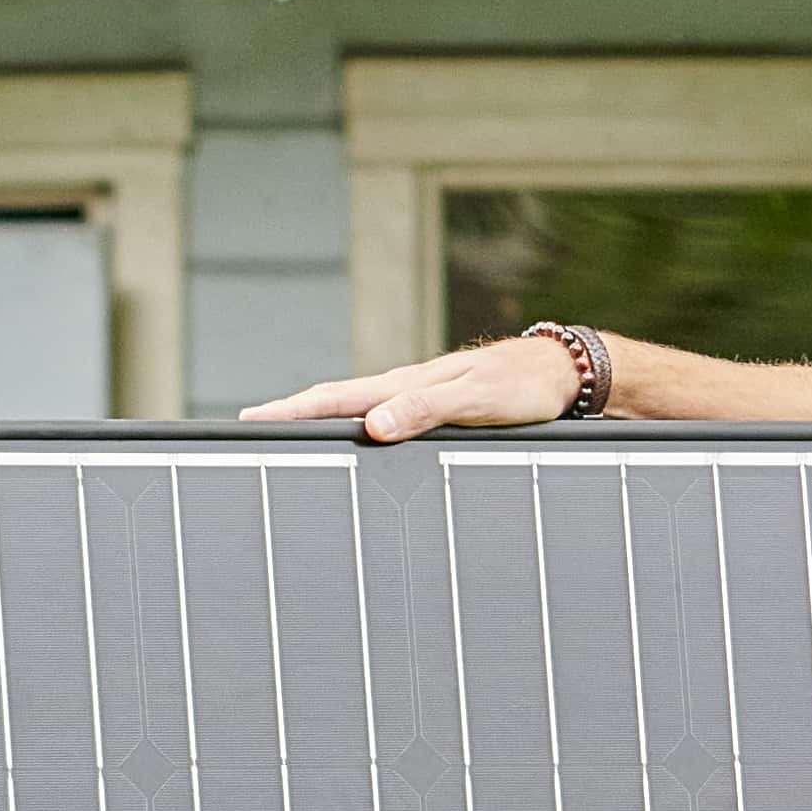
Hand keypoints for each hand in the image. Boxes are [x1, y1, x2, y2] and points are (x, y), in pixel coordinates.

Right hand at [243, 327, 613, 442]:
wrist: (561, 374)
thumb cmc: (523, 386)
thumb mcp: (475, 400)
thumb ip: (423, 410)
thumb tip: (372, 425)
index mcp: (405, 383)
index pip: (333, 397)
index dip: (290, 410)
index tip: (250, 421)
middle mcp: (404, 387)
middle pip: (334, 401)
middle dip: (290, 414)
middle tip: (250, 429)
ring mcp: (417, 396)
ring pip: (356, 408)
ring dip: (319, 418)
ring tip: (286, 434)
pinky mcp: (433, 407)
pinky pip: (382, 416)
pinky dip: (354, 424)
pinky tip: (352, 436)